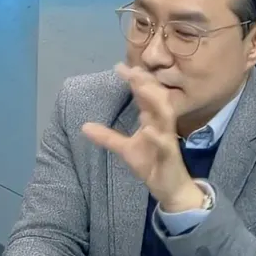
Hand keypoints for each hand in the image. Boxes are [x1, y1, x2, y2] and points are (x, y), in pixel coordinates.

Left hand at [82, 63, 202, 210]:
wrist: (170, 188)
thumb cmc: (151, 164)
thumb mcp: (125, 150)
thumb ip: (107, 137)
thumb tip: (84, 126)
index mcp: (152, 119)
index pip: (144, 95)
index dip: (134, 80)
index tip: (119, 67)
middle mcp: (161, 124)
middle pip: (157, 97)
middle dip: (146, 83)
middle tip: (132, 70)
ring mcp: (167, 138)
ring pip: (166, 115)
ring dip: (155, 100)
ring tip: (141, 88)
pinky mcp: (170, 155)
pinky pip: (165, 144)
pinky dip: (157, 136)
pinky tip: (148, 129)